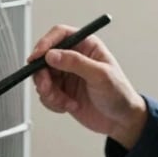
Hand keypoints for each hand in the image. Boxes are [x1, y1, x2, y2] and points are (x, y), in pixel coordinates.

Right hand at [30, 24, 147, 148]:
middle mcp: (74, 58)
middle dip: (42, 74)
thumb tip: (52, 54)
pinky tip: (69, 106)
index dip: (45, 44)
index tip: (37, 57)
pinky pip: (45, 94)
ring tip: (65, 102)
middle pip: (45, 57)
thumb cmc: (119, 94)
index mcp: (86, 46)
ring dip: (49, 92)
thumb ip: (76, 63)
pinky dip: (52, 102)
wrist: (121, 121)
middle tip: (46, 87)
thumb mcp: (100, 75)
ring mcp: (66, 75)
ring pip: (42, 77)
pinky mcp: (61, 91)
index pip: (59, 35)